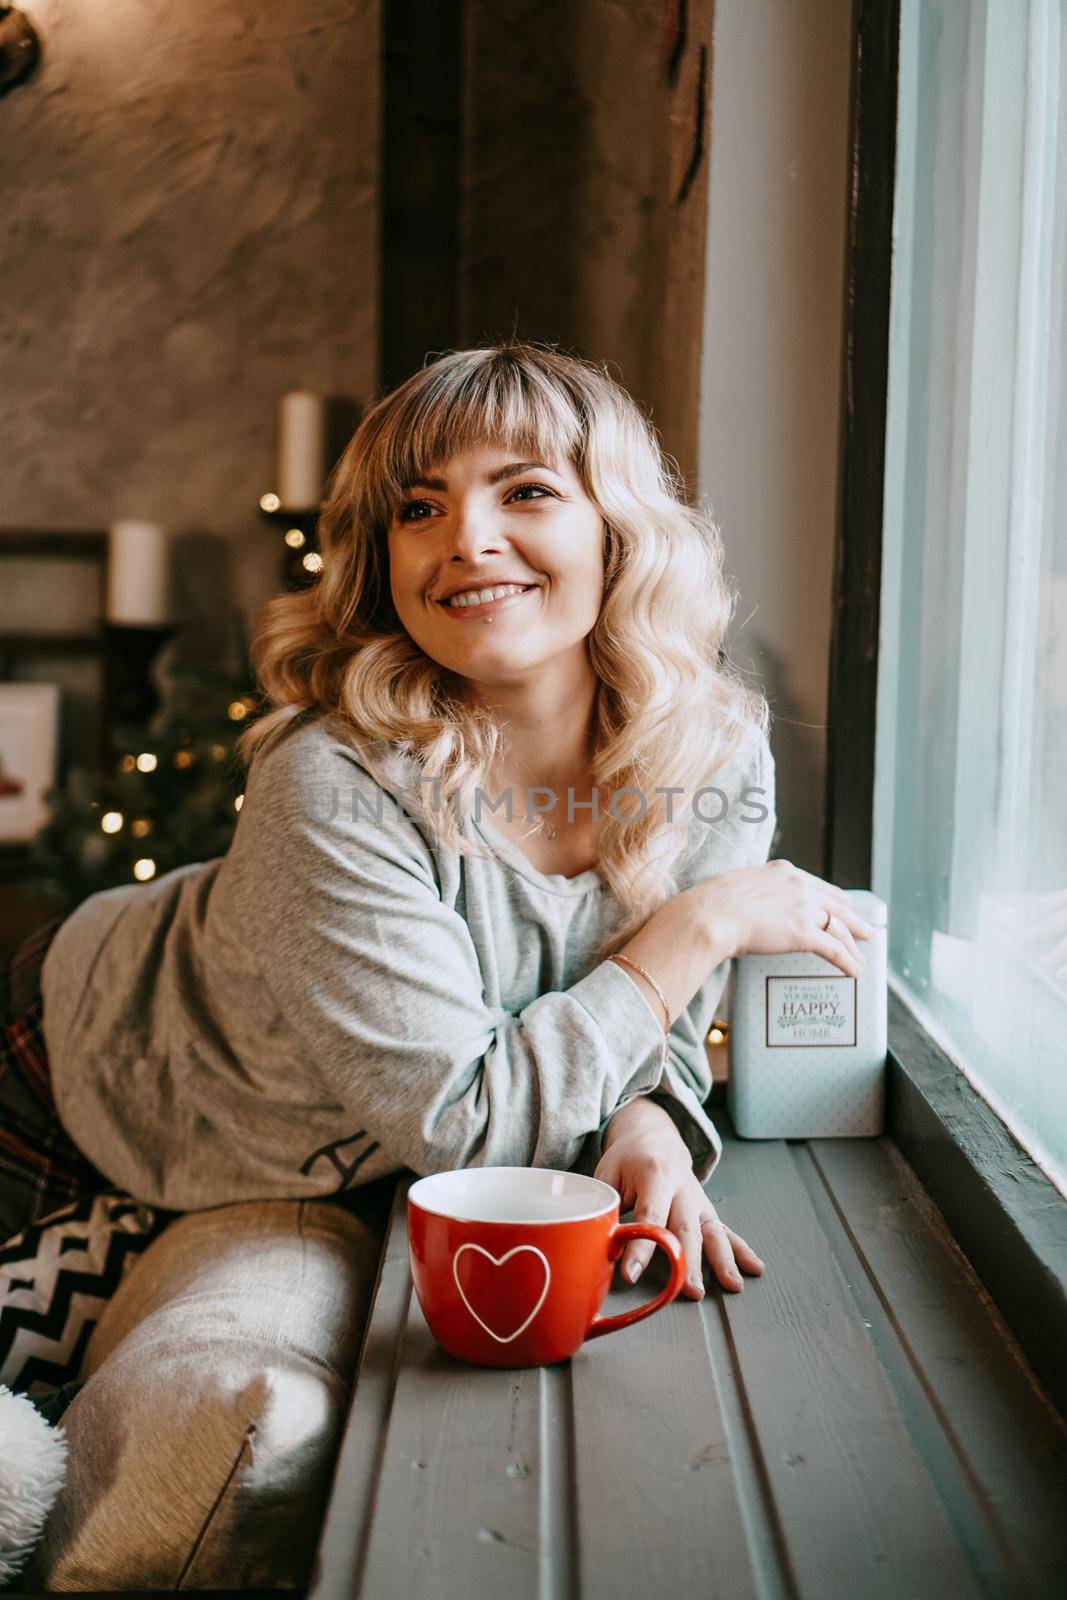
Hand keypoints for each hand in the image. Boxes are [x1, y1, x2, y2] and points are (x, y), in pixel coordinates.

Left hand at [593, 1100, 764, 1297]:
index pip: (650, 1215)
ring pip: (712, 1231)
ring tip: (732, 1285)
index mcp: (656, 1175)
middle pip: (687, 1228)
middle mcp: (683, 1187)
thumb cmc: (627, 1159)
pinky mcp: (706, 1210)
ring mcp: (698, 1200)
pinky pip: (725, 1230)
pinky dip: (741, 1250)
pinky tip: (754, 1267)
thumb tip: (601, 1244)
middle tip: (690, 1290)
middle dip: (690, 1261)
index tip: (631, 1274)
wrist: (655, 1138)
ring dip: (722, 1260)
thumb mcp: (608, 1173)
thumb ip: (607, 1206)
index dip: (641, 1247)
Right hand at [697, 858, 876, 978]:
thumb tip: (749, 910)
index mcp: (783, 872)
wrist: (709, 916)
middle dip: (852, 920)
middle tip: (865, 930)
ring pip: (839, 928)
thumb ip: (754, 895)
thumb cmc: (711, 906)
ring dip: (854, 944)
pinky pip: (834, 949)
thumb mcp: (738, 888)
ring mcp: (804, 909)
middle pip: (835, 905)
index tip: (844, 904)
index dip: (834, 898)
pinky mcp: (804, 933)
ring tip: (863, 956)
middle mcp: (799, 886)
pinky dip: (848, 962)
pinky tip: (855, 971)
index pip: (817, 885)